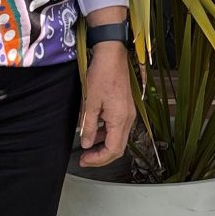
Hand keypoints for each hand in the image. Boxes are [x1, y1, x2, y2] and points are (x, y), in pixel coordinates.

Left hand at [78, 39, 135, 166]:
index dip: (98, 159)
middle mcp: (129, 119)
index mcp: (120, 120)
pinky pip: (118, 127)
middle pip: (119, 148)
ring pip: (119, 138)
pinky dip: (108, 133)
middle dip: (102, 156)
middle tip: (86, 159)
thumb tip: (87, 143)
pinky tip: (95, 129)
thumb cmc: (101, 75)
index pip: (113, 150)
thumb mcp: (90, 103)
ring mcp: (129, 113)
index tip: (84, 160)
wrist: (112, 55)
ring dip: (105, 145)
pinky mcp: (126, 107)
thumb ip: (89, 126)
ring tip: (88, 145)